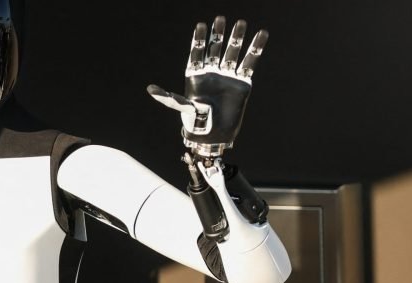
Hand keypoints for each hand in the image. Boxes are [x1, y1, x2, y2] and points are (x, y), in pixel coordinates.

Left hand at [148, 16, 268, 153]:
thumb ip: (170, 97)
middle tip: (221, 19)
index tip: (202, 25)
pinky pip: (249, 63)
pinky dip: (255, 49)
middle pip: (215, 48)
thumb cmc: (195, 123)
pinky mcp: (242, 82)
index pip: (198, 52)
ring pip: (233, 52)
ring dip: (237, 38)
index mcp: (196, 75)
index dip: (200, 39)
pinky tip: (261, 35)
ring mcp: (227, 76)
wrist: (214, 136)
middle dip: (218, 34)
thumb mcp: (183, 107)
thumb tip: (150, 89)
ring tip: (241, 23)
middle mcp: (212, 72)